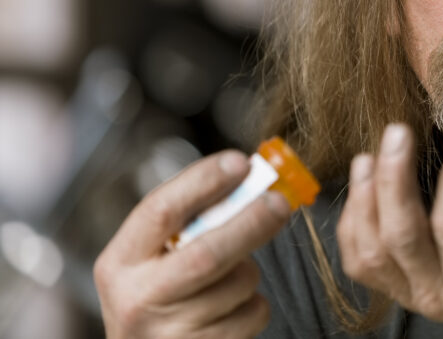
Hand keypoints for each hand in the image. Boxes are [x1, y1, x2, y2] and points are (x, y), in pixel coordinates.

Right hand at [94, 150, 291, 338]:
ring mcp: (167, 334)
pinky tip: (233, 307)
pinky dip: (255, 303)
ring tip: (232, 273)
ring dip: (251, 269)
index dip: (204, 182)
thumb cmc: (159, 294)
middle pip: (206, 254)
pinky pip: (252, 314)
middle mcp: (137, 299)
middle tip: (280, 202)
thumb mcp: (151, 258)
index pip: (160, 211)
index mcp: (120, 262)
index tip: (240, 162)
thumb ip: (187, 220)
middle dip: (251, 223)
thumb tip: (246, 175)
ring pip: (238, 283)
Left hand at [337, 124, 442, 338]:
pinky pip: (362, 261)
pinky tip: (365, 186)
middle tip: (397, 132)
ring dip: (364, 200)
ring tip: (369, 156)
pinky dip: (355, 222)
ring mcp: (418, 296)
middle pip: (399, 237)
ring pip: (370, 252)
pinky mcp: (404, 288)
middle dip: (392, 178)